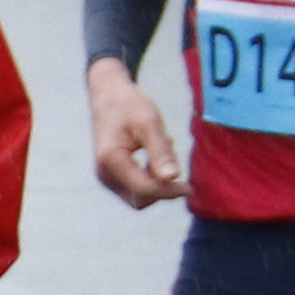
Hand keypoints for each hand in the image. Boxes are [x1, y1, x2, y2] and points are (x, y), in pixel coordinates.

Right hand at [86, 59, 188, 210]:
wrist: (107, 95)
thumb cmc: (129, 105)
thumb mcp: (149, 122)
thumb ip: (161, 151)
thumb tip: (173, 178)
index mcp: (111, 160)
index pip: (144, 190)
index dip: (169, 192)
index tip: (190, 187)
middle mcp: (104, 173)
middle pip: (139, 200)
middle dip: (162, 191)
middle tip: (177, 168)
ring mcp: (104, 176)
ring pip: (137, 197)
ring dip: (156, 185)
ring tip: (163, 153)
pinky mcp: (109, 175)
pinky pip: (133, 188)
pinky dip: (149, 179)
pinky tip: (155, 157)